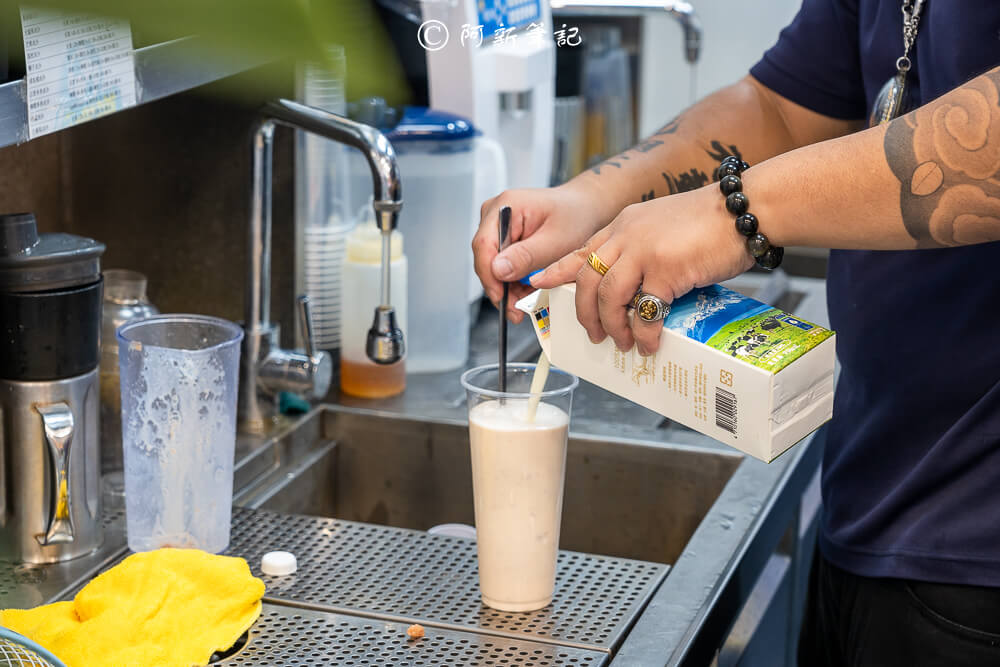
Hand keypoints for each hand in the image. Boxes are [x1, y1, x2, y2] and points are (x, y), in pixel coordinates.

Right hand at [473, 185, 608, 322]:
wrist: (585, 209)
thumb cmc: (576, 216)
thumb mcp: (555, 240)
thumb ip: (526, 256)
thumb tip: (498, 270)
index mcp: (506, 206)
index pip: (484, 245)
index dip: (489, 276)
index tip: (501, 298)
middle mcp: (496, 213)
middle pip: (485, 257)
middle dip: (500, 286)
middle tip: (515, 309)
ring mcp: (498, 225)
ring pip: (492, 264)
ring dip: (507, 286)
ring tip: (524, 301)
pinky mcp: (504, 237)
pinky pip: (501, 264)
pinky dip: (512, 280)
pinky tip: (525, 289)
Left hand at [531, 185, 753, 354]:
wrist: (745, 209)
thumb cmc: (713, 221)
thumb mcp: (664, 226)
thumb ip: (643, 249)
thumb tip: (637, 289)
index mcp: (624, 224)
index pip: (582, 250)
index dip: (558, 271)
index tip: (540, 284)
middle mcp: (626, 235)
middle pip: (587, 280)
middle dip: (585, 314)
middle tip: (594, 335)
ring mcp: (643, 251)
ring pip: (608, 298)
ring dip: (614, 327)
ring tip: (624, 343)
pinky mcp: (665, 269)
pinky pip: (645, 310)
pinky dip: (645, 332)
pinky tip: (651, 343)